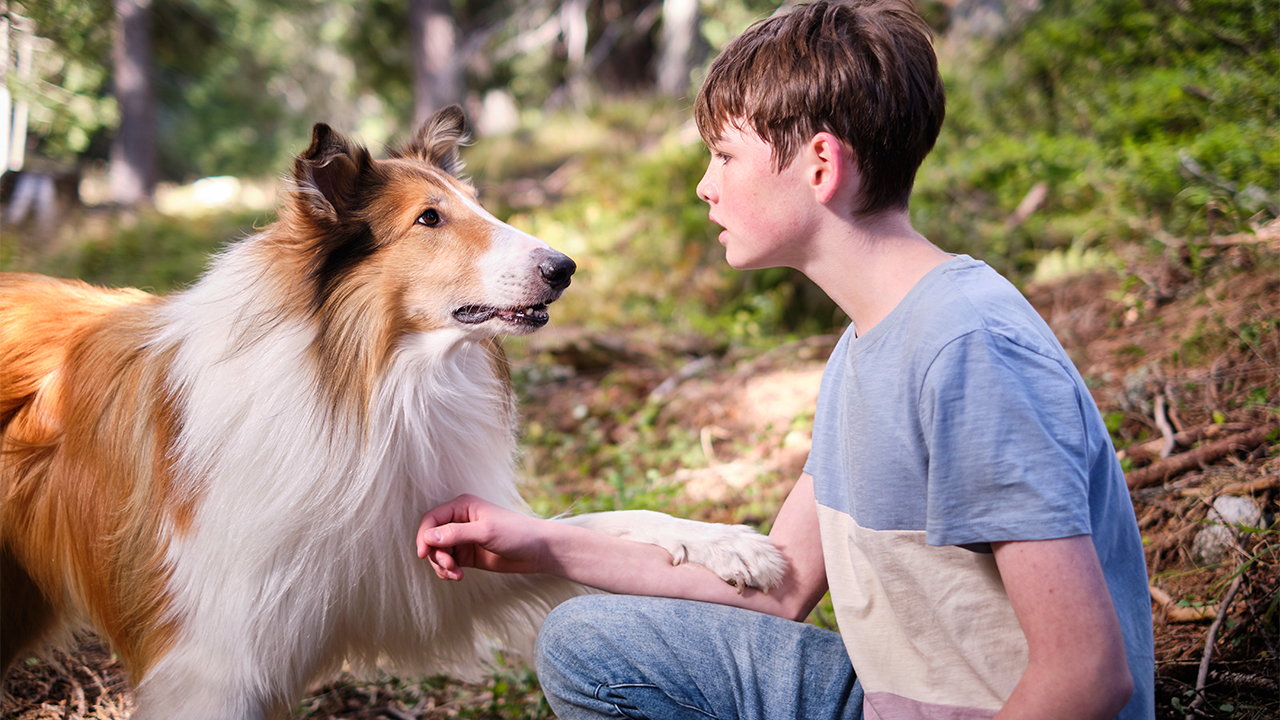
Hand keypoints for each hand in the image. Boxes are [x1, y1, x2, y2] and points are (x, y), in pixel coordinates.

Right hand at [416, 494, 550, 579]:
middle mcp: (459, 520)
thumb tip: (429, 536)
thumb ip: (456, 534)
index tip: (423, 554)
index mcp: (462, 506)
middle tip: (449, 566)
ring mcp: (463, 538)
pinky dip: (447, 571)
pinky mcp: (467, 554)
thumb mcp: (485, 532)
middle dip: (436, 555)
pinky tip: (458, 577)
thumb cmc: (517, 533)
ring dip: (441, 565)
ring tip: (456, 575)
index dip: (423, 535)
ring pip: (438, 552)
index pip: (431, 519)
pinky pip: (447, 563)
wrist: (538, 551)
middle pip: (431, 538)